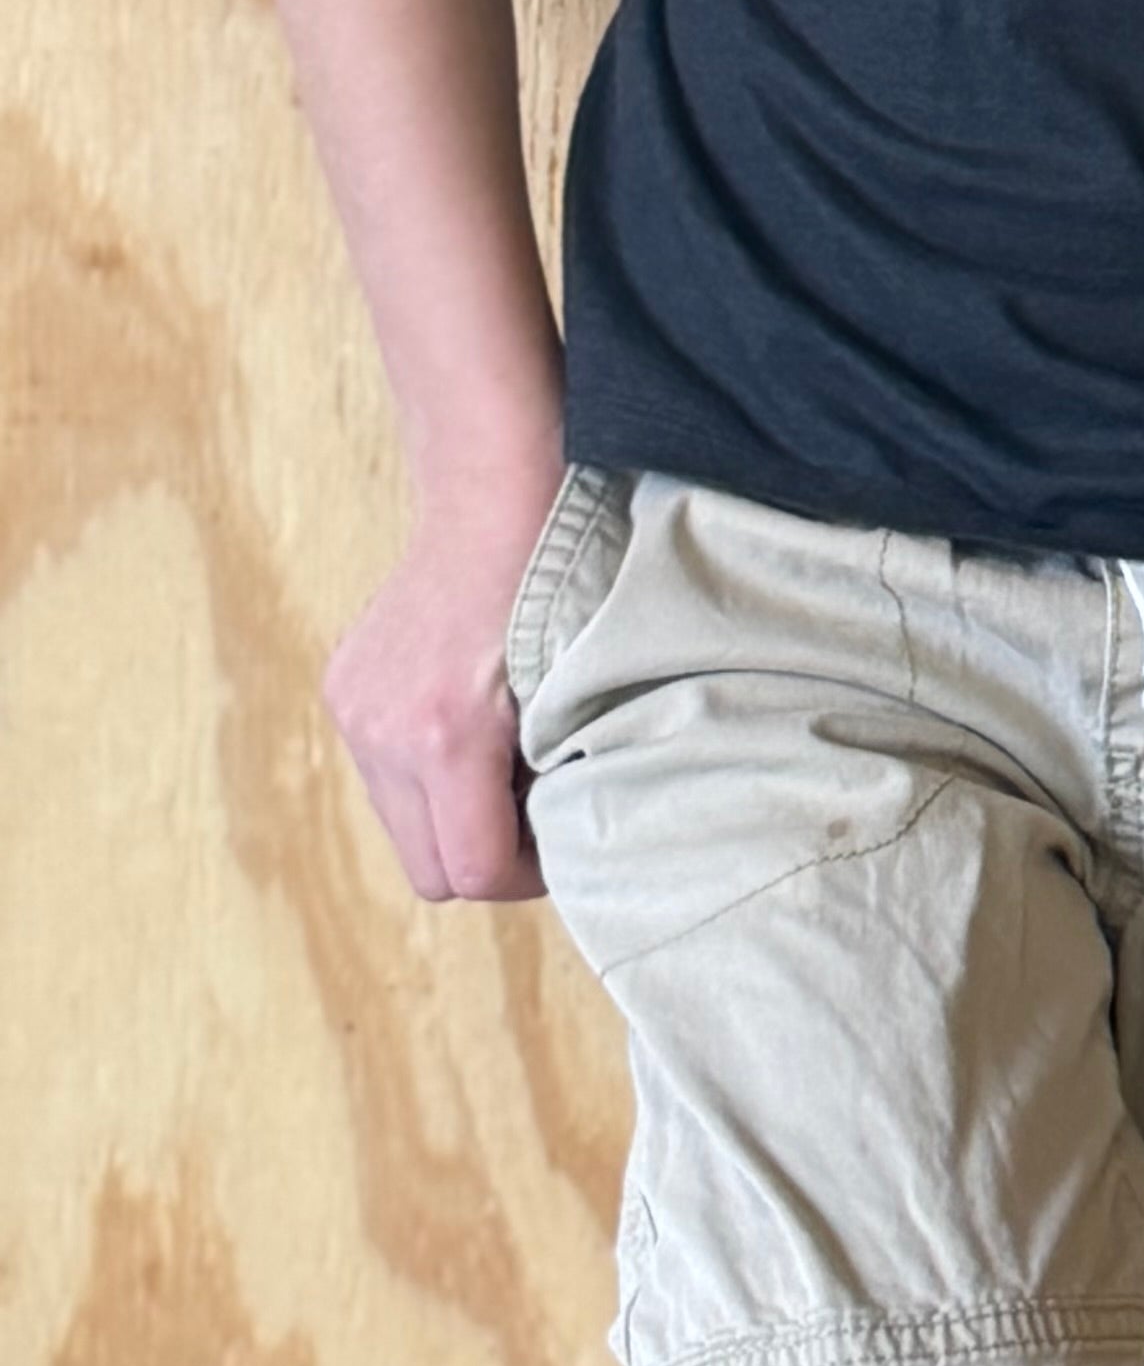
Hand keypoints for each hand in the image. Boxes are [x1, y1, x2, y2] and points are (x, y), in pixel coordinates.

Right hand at [325, 470, 561, 904]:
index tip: (563, 844)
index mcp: (445, 736)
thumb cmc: (560, 581)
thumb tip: (559, 843)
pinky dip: (427, 773)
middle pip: (428, 869)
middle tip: (539, 816)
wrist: (493, 489)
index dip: (525, 876)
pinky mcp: (344, 692)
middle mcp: (384, 733)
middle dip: (486, 856)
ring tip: (508, 762)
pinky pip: (385, 775)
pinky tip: (471, 726)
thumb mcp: (577, 689)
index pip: (472, 872)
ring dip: (454, 815)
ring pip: (403, 826)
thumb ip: (556, 774)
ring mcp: (354, 712)